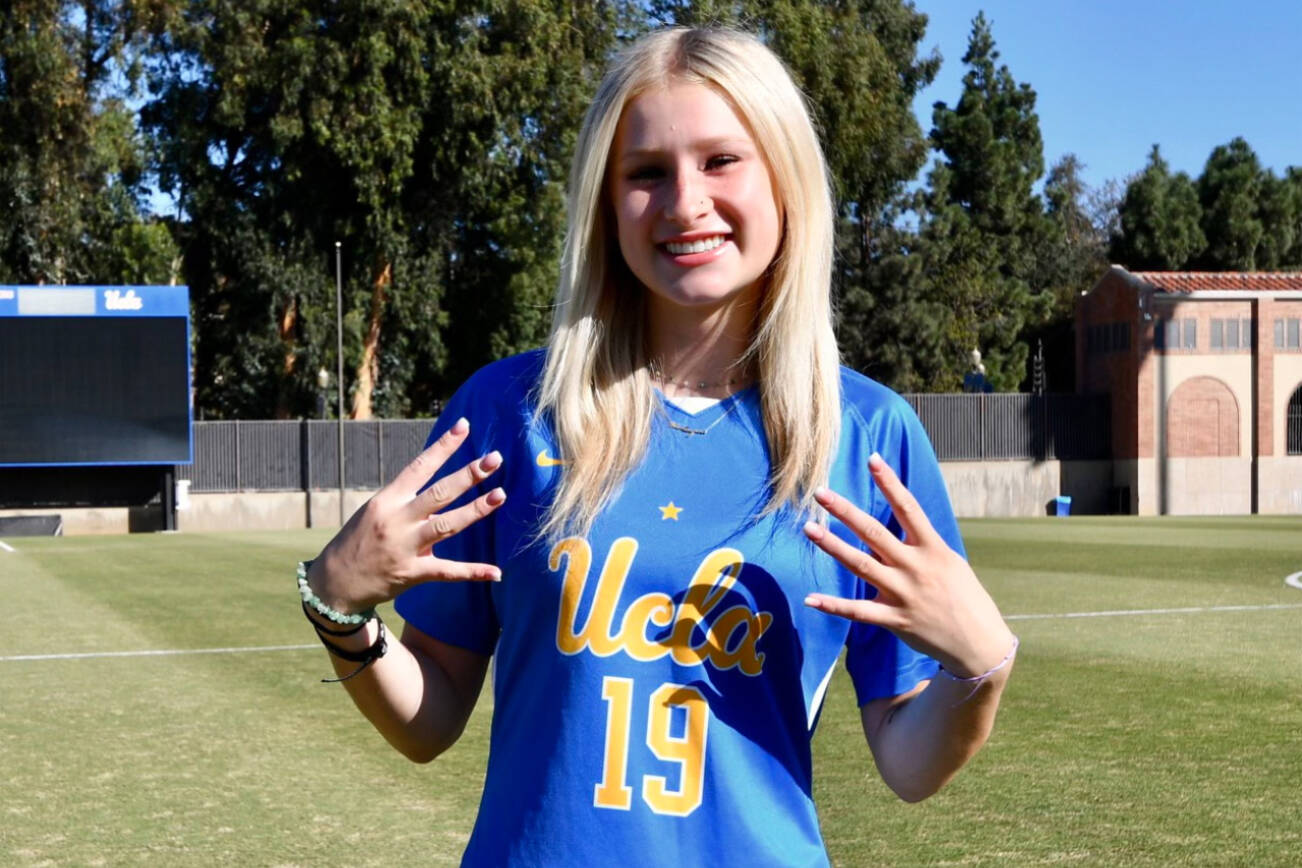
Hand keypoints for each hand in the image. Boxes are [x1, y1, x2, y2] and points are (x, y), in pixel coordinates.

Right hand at [306, 417, 505, 613]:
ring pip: (447, 525)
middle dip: (469, 475)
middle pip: (440, 493)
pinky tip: (497, 572)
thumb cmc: (359, 540)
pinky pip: (448, 571)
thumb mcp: (376, 511)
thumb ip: (408, 500)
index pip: (420, 466)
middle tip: (495, 459)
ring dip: (476, 510)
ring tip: (499, 495)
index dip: (444, 446)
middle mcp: (398, 520)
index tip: (465, 426)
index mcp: (388, 499)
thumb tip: (444, 487)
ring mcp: (406, 547)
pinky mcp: (412, 573)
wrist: (334, 581)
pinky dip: (473, 572)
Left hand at [802, 453, 1013, 677]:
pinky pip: (858, 611)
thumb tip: (897, 527)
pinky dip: (833, 605)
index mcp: (933, 549)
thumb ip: (921, 545)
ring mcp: (903, 593)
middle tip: (820, 492)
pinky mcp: (894, 619)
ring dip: (832, 545)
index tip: (873, 459)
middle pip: (874, 532)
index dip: (890, 482)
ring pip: (860, 565)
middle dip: (845, 511)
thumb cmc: (965, 598)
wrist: (979, 644)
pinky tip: (810, 598)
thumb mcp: (949, 562)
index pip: (908, 507)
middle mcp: (915, 567)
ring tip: (809, 529)